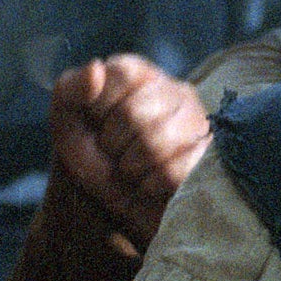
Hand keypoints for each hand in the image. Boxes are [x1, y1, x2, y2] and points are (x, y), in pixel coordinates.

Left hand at [49, 55, 210, 244]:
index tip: (97, 124)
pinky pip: (172, 171)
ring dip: (131, 168)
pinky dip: (150, 186)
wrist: (113, 212)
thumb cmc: (94, 161)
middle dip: (113, 144)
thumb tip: (97, 68)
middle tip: (116, 155)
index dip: (101, 106)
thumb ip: (71, 89)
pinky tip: (152, 185)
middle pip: (135, 112)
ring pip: (156, 142)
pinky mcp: (212, 161)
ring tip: (134, 171)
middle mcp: (178, 93)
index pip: (124, 73)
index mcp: (144, 76)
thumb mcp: (67, 123)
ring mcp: (201, 125)